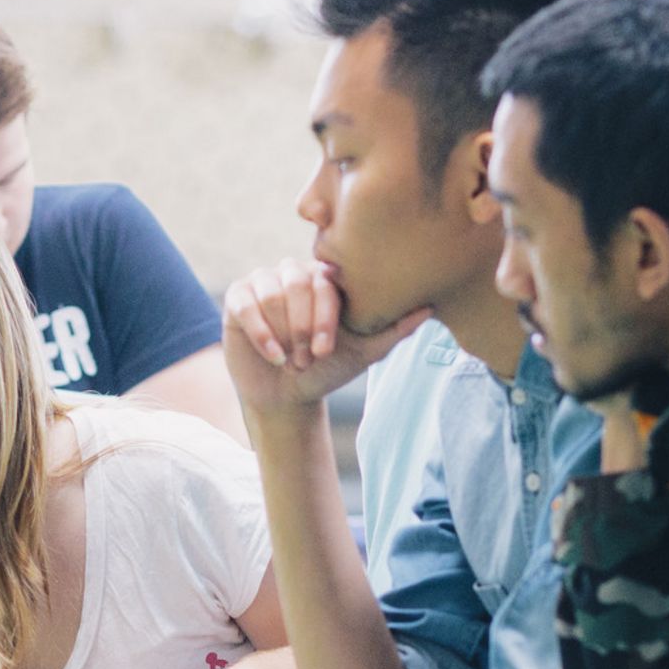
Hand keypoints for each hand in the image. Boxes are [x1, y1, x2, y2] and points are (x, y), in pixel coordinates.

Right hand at [221, 259, 428, 413]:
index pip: (324, 280)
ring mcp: (264, 282)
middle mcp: (294, 273)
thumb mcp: (365, 353)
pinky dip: (260, 333)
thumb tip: (430, 306)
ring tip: (291, 360)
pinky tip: (273, 355)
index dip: (323, 316)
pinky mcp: (238, 298)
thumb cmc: (328, 370)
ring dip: (282, 334)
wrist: (288, 395)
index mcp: (326, 278)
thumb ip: (395, 329)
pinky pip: (246, 305)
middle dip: (301, 327)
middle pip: (296, 283)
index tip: (325, 350)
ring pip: (270, 294)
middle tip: (308, 359)